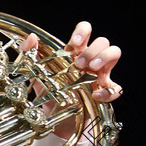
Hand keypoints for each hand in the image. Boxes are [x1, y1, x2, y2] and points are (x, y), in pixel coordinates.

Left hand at [20, 21, 121, 138]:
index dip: (83, 32)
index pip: (86, 30)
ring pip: (114, 53)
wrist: (52, 115)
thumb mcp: (36, 72)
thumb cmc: (48, 88)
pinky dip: (109, 91)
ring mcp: (99, 74)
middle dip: (92, 50)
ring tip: (90, 70)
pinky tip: (95, 94)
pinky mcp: (104, 91)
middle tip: (79, 64)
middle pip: (103, 41)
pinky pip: (116, 88)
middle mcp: (90, 59)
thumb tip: (31, 38)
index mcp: (75, 51)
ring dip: (104, 58)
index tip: (73, 44)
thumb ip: (29, 53)